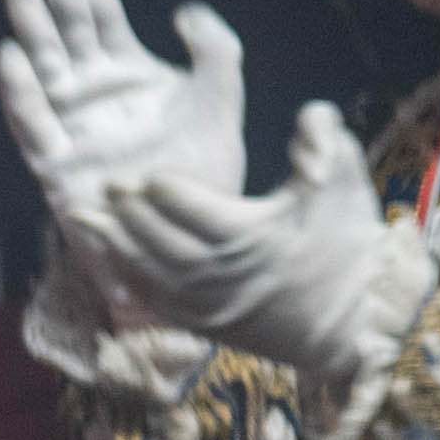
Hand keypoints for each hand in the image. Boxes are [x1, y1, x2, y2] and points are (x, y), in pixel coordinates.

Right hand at [0, 0, 246, 246]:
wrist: (189, 237)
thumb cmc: (206, 172)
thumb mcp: (220, 102)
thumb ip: (215, 50)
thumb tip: (183, 11)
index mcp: (131, 76)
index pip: (106, 28)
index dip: (96, 3)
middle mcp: (95, 96)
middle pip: (67, 40)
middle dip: (54, 8)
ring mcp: (72, 126)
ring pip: (43, 70)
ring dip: (30, 33)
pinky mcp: (56, 162)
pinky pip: (31, 122)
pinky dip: (18, 89)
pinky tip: (9, 55)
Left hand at [101, 101, 395, 383]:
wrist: (356, 320)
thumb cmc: (349, 244)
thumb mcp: (345, 183)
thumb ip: (324, 139)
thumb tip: (310, 114)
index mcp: (251, 236)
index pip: (193, 210)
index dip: (167, 191)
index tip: (148, 174)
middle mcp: (221, 275)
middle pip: (159, 240)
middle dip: (131, 213)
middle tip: (107, 185)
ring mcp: (208, 305)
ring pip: (148, 272)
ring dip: (115, 243)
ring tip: (83, 216)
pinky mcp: (203, 325)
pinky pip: (153, 302)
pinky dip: (127, 278)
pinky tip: (106, 256)